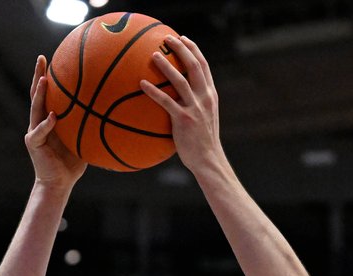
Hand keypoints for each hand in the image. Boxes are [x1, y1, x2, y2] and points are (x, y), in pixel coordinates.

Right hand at [26, 55, 85, 187]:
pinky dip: (47, 124)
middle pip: (36, 94)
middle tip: (42, 58)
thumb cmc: (72, 163)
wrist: (59, 184)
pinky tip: (53, 116)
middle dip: (38, 75)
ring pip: (35, 108)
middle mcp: (39, 122)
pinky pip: (40, 132)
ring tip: (44, 79)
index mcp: (49, 119)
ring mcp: (34, 132)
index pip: (48, 93)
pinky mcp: (34, 144)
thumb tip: (113, 113)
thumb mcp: (84, 140)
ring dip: (39, 93)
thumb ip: (91, 126)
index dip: (49, 76)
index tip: (54, 58)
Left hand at [140, 35, 223, 174]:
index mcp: (210, 95)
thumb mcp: (204, 118)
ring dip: (166, 66)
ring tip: (153, 55)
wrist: (208, 160)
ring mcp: (195, 108)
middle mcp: (205, 98)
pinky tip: (141, 84)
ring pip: (180, 80)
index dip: (193, 50)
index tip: (183, 39)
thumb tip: (177, 97)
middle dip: (181, 49)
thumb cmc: (202, 142)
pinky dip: (153, 91)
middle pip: (194, 66)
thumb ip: (195, 104)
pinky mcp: (184, 119)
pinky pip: (166, 101)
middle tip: (167, 38)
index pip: (204, 66)